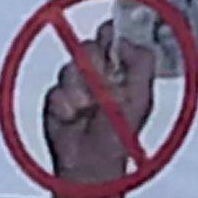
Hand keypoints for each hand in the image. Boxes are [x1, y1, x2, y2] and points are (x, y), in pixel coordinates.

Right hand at [44, 19, 157, 195]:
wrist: (92, 162)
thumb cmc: (119, 135)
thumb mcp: (141, 97)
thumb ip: (142, 64)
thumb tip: (129, 40)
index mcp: (120, 70)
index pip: (112, 37)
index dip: (109, 36)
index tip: (109, 43)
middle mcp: (97, 73)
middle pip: (88, 47)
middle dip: (95, 66)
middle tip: (103, 87)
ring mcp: (75, 84)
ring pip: (70, 69)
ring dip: (81, 91)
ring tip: (89, 110)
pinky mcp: (56, 97)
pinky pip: (56, 91)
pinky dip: (66, 106)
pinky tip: (74, 118)